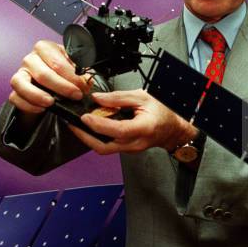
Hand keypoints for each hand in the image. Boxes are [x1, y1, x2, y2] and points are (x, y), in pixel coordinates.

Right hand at [8, 40, 92, 114]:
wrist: (48, 82)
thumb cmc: (61, 70)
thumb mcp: (73, 65)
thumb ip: (81, 71)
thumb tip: (87, 80)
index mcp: (45, 48)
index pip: (57, 62)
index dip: (72, 76)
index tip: (83, 87)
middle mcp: (30, 59)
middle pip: (43, 74)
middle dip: (61, 87)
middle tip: (76, 96)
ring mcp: (20, 74)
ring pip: (22, 83)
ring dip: (38, 95)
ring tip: (52, 103)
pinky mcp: (14, 90)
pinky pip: (16, 98)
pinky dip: (28, 105)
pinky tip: (41, 109)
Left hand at [69, 89, 197, 154]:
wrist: (174, 129)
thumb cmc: (163, 112)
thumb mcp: (142, 97)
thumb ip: (119, 98)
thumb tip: (98, 98)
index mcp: (142, 128)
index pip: (116, 130)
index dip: (98, 125)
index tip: (85, 117)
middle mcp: (135, 143)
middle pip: (104, 147)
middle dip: (85, 137)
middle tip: (72, 125)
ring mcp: (130, 149)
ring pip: (104, 149)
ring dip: (88, 138)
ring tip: (78, 125)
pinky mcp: (126, 149)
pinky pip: (109, 146)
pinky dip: (97, 137)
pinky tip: (92, 128)